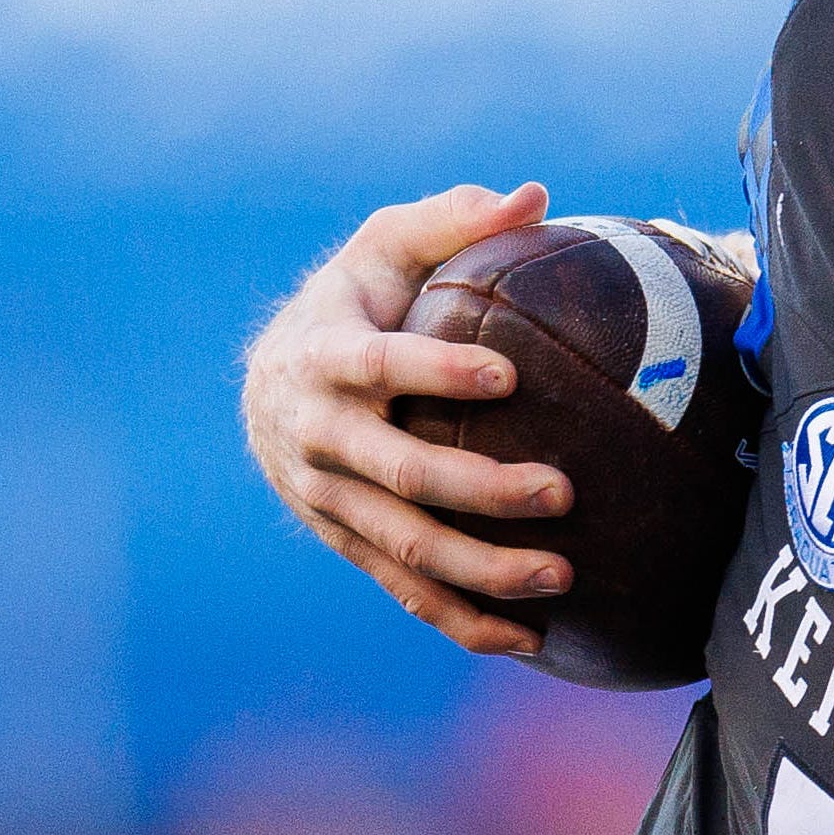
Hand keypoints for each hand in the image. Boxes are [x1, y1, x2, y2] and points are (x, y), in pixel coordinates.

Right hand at [240, 180, 574, 657]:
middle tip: (562, 491)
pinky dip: (466, 622)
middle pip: (404, 474)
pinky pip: (408, 595)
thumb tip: (533, 195)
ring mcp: (331, 502)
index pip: (381, 365)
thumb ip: (451, 221)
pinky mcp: (349, 547)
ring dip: (485, 570)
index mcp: (325, 358)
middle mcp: (321, 437)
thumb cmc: (349, 305)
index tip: (507, 379)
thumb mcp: (383, 251)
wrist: (269, 393)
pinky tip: (532, 639)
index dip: (438, 374)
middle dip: (482, 489)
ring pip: (408, 548)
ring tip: (563, 576)